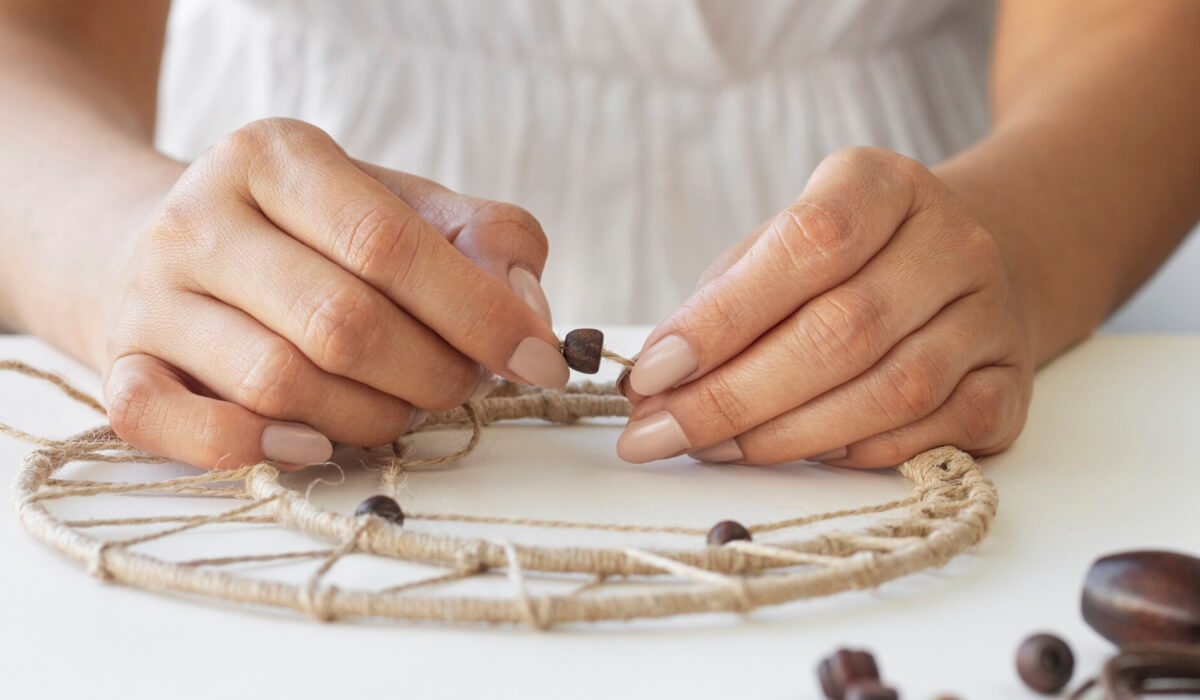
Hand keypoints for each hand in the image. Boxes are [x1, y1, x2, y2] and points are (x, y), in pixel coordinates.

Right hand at [101, 118, 566, 469]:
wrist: (150, 244)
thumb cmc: (304, 235)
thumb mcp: (395, 204)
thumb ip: (482, 238)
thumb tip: (533, 310)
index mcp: (275, 157)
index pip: (388, 243)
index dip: (480, 312)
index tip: (539, 358)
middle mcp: (199, 218)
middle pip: (342, 324)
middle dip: (431, 373)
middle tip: (462, 383)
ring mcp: (151, 297)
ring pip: (280, 384)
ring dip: (370, 416)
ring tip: (399, 403)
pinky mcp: (118, 368)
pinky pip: (180, 427)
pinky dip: (257, 447)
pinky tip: (314, 440)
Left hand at [617, 147, 1033, 466]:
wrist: (967, 268)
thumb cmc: (845, 263)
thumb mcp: (779, 248)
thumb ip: (721, 304)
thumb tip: (654, 386)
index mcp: (884, 184)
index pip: (809, 243)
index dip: (724, 317)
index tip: (653, 372)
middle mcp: (952, 242)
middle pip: (844, 329)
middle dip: (735, 396)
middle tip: (660, 433)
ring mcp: (991, 315)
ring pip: (891, 391)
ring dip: (786, 436)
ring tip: (714, 450)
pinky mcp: (1012, 384)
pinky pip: (932, 436)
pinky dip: (855, 454)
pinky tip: (801, 456)